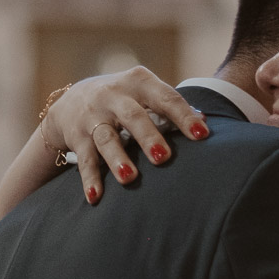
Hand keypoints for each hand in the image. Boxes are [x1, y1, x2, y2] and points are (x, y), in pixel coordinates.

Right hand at [41, 68, 208, 202]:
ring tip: (129, 177)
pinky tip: (96, 197)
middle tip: (163, 157)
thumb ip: (171, 107)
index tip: (202, 135)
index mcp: (138, 82)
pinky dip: (90, 178)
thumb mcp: (145, 94)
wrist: (73, 100)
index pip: (165, 97)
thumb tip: (205, 121)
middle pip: (132, 116)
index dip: (183, 116)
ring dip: (117, 158)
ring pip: (106, 137)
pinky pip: (84, 159)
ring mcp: (93, 116)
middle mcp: (113, 95)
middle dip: (148, 136)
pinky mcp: (77, 136)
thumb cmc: (124, 100)